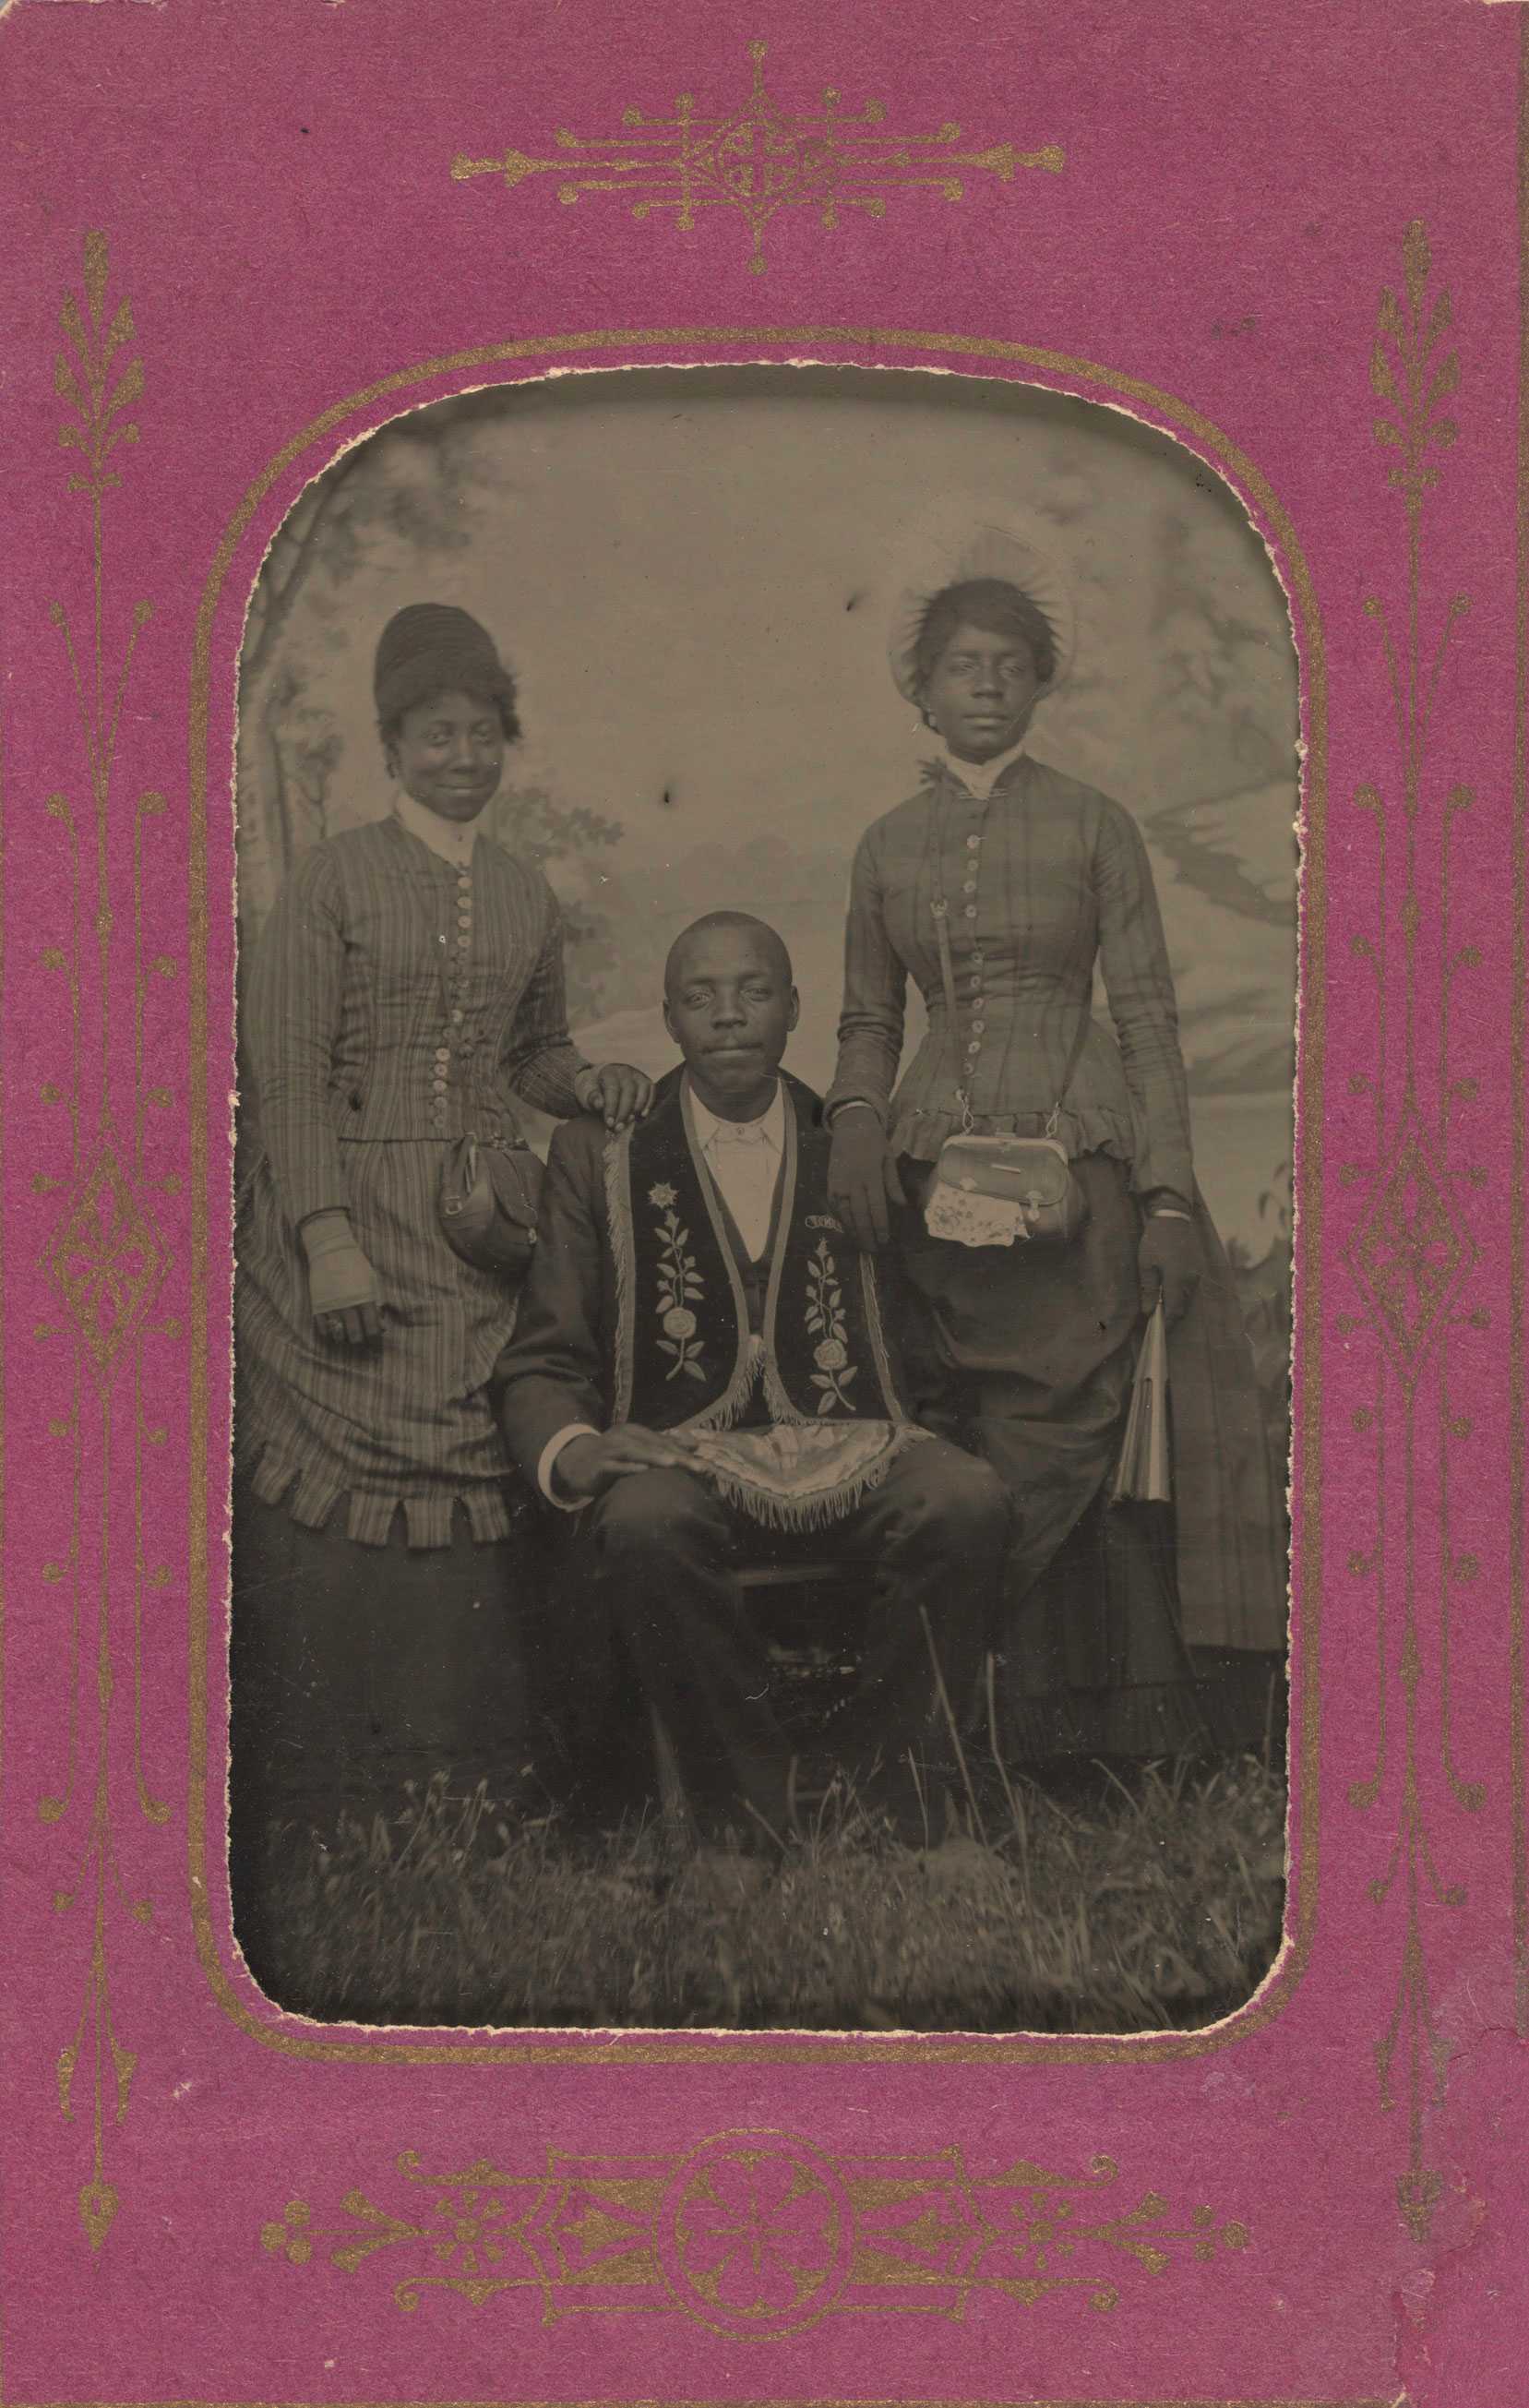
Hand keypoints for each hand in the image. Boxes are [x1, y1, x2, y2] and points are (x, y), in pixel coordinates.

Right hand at [302, 1211, 382, 1347]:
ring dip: (344, 1338)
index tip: (374, 1343)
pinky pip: (323, 1328)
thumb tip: (382, 1326)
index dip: (375, 1339)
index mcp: (364, 1299)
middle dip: (359, 1341)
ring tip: (347, 1335)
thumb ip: (378, 1304)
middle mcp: (348, 1305)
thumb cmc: (355, 1264)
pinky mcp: (317, 1305)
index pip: (372, 1328)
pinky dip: (329, 1333)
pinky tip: (333, 1330)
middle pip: (355, 1335)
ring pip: (338, 1334)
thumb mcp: (372, 1281)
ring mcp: (331, 1306)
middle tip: (360, 1339)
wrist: (329, 1250)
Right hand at [554, 1423, 697, 1500]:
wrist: (576, 1464)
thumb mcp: (639, 1450)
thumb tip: (695, 1446)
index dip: (685, 1453)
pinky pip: (615, 1465)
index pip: (664, 1442)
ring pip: (635, 1452)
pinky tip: (641, 1470)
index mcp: (635, 1432)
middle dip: (677, 1456)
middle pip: (654, 1446)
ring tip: (673, 1463)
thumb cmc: (613, 1458)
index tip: (705, 1466)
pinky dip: (628, 1467)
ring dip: (654, 1457)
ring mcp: (610, 1449)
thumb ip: (664, 1447)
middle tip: (698, 1468)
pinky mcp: (599, 1464)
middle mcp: (623, 1437)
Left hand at [581, 1062, 652, 1130]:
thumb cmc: (596, 1090)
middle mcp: (625, 1071)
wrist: (604, 1081)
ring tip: (628, 1122)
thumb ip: (593, 1098)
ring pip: (642, 1091)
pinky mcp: (646, 1082)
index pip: (612, 1090)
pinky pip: (651, 1091)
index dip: (612, 1108)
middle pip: (628, 1092)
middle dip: (624, 1112)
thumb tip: (600, 1104)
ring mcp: (637, 1075)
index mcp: (609, 1072)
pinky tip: (642, 1115)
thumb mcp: (588, 1093)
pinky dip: (648, 1104)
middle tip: (619, 1127)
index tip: (610, 1123)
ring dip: (636, 1109)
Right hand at [827, 1105, 905, 1250]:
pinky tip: (848, 1229)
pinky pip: (834, 1206)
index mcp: (871, 1175)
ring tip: (861, 1245)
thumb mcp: (889, 1158)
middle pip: (859, 1215)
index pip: (876, 1207)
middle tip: (873, 1251)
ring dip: (852, 1231)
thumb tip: (901, 1205)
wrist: (850, 1125)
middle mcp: (853, 1181)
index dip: (880, 1226)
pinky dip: (841, 1220)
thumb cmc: (874, 1141)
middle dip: (866, 1235)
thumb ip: (893, 1183)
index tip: (885, 1240)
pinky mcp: (829, 1183)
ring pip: (844, 1214)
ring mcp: (838, 1183)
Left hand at [1138, 1214, 1199, 1325]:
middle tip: (1154, 1320)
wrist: (1173, 1219)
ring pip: (1185, 1298)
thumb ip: (1148, 1289)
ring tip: (1158, 1305)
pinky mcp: (1195, 1269)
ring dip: (1174, 1304)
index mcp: (1177, 1279)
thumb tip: (1148, 1311)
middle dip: (1169, 1316)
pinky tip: (1166, 1291)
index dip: (1167, 1324)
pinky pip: (1188, 1288)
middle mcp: (1190, 1280)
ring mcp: (1195, 1274)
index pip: (1174, 1311)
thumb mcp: (1146, 1264)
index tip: (1157, 1330)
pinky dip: (1178, 1294)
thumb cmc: (1155, 1240)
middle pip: (1181, 1307)